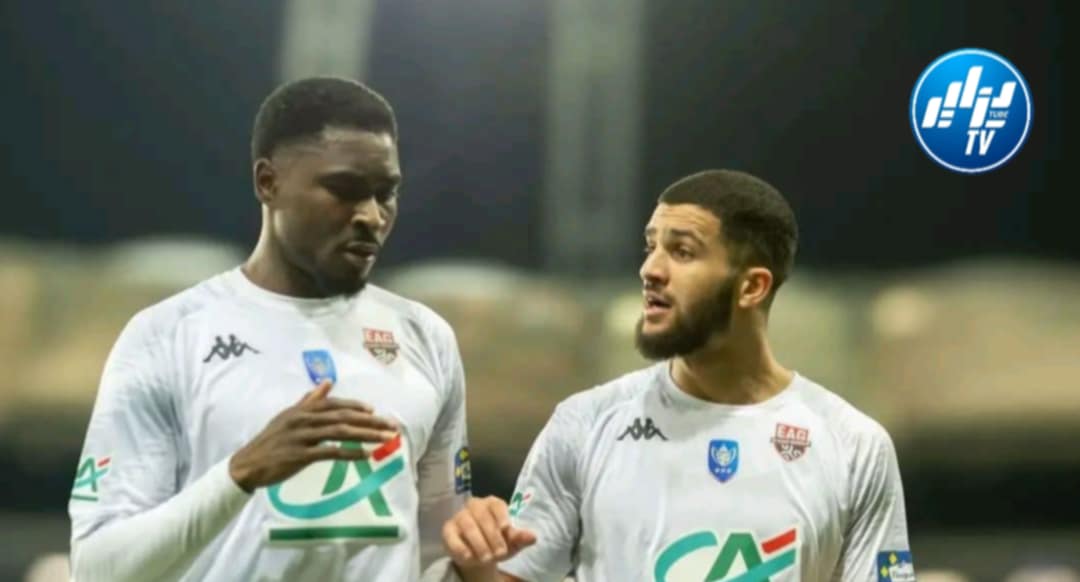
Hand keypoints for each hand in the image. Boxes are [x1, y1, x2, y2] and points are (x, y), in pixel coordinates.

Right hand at [228, 381, 397, 491]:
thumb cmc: (270, 442)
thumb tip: (327, 381)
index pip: (334, 404)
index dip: (355, 406)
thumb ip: (309, 400)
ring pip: (340, 432)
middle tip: (391, 426)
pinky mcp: (300, 455)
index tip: (374, 411)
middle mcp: (303, 419)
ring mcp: (302, 436)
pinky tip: (365, 454)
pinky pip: (331, 452)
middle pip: (343, 416)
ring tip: (385, 439)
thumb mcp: (288, 416)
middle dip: (370, 421)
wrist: (247, 464)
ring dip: (366, 435)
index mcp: (302, 409)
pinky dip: (350, 452)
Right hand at [443, 496, 536, 571]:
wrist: (478, 556)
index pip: (497, 505)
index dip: (502, 516)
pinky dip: (460, 547)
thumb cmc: (496, 543)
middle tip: (499, 554)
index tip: (506, 528)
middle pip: (483, 515)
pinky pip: (452, 536)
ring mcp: (460, 516)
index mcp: (492, 504)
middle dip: (492, 536)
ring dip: (479, 543)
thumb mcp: (511, 543)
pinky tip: (469, 557)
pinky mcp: (448, 529)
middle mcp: (475, 505)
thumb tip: (533, 537)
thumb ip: (520, 538)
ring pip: (468, 525)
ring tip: (487, 558)